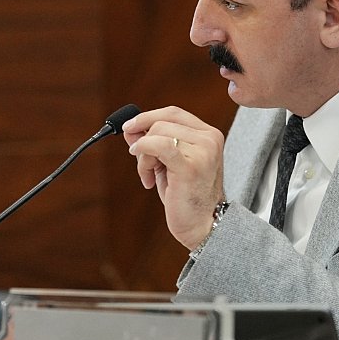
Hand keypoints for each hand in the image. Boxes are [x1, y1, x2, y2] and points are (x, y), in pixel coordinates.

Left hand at [123, 106, 225, 249]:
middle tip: (142, 164)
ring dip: (144, 155)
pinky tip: (145, 174)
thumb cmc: (186, 196)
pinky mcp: (190, 166)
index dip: (147, 117)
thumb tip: (129, 128)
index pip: (172, 113)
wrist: (203, 226)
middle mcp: (209, 139)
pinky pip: (158, 145)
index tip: (129, 128)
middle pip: (162, 122)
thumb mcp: (168, 163)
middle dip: (143, 140)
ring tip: (149, 177)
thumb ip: (152, 143)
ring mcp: (203, 151)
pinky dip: (144, 152)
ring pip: (157, 133)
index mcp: (209, 135)